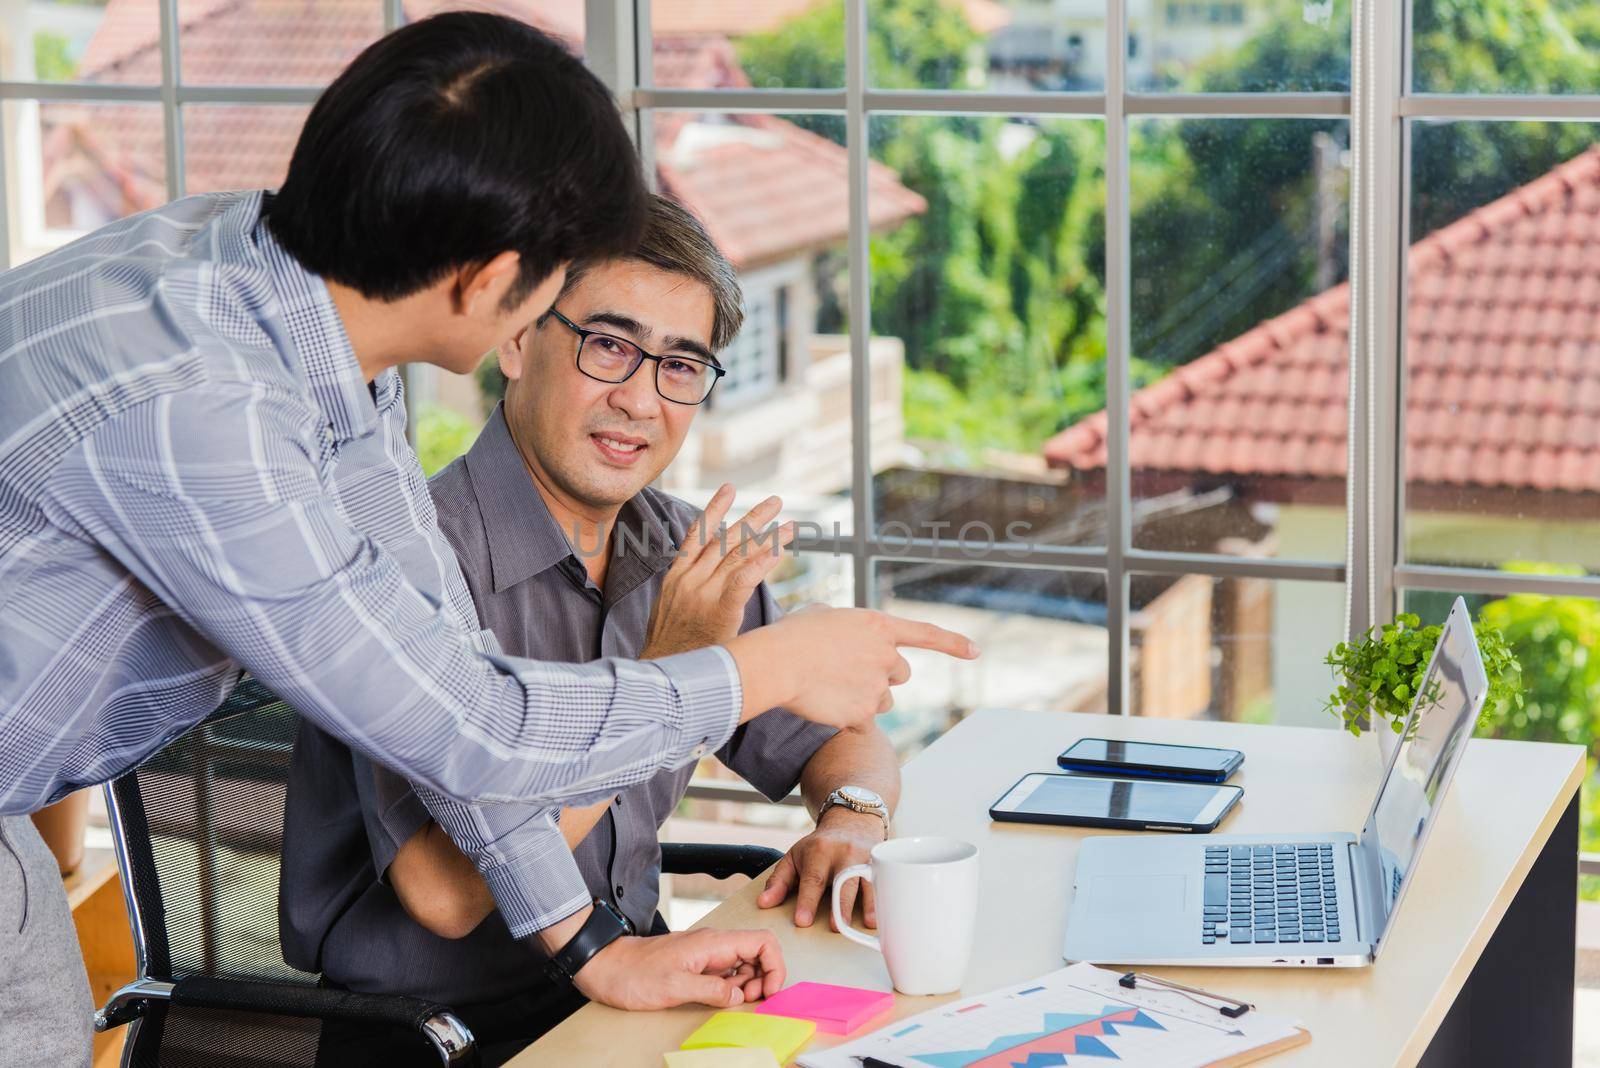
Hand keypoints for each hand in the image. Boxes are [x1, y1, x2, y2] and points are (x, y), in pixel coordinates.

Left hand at [570, 928, 785, 1010]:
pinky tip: (720, 999)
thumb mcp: (674, 986)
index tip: (768, 991)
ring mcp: (705, 955)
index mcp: (713, 943)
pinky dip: (731, 988)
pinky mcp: (696, 966)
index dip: (774, 966)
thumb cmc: (633, 973)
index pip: (762, 942)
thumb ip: (711, 990)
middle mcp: (713, 945)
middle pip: (757, 954)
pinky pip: (725, 974)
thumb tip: (738, 996)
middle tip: (747, 1002)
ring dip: (747, 985)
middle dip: (762, 979)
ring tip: (733, 1002)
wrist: (604, 966)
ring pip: (743, 965)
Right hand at [640, 484, 794, 659]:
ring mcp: (703, 593)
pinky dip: (762, 563)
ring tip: (792, 525)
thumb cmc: (669, 648)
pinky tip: (779, 551)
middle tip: (776, 500)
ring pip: (740, 556)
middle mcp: (690, 579)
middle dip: (754, 518)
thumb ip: (688, 589)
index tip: (729, 488)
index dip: (715, 509)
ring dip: (769, 538)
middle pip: (726, 540)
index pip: (697, 534)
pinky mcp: (719, 611)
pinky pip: (744, 580)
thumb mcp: (669, 609)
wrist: (661, 675)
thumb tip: (707, 582)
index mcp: (676, 576)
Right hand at [726, 607, 978, 728]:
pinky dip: (848, 720)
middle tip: (848, 672)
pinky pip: (863, 724)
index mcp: (879, 626)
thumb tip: (843, 637)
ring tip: (832, 688)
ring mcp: (878, 687)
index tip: (976, 651)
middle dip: (882, 675)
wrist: (778, 663)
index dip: (953, 643)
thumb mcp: (823, 613)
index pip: (926, 634)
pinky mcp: (863, 715)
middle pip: (900, 674)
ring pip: (884, 701)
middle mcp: (886, 656)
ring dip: (866, 698)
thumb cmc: (792, 634)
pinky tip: (826, 707)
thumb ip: (845, 625)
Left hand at [757, 809, 884, 928]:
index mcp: (819, 852)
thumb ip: (779, 882)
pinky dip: (887, 898)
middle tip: (836, 927)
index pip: (812, 879)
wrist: (851, 821)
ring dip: (870, 903)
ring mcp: (866, 858)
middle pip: (843, 881)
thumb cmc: (819, 847)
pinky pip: (887, 881)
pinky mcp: (882, 863)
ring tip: (869, 924)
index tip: (802, 921)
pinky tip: (890, 915)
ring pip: (869, 881)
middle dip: (840, 905)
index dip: (807, 901)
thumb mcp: (794, 857)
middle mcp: (844, 854)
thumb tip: (764, 904)